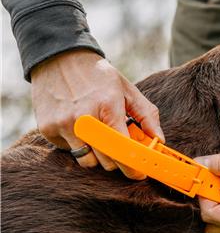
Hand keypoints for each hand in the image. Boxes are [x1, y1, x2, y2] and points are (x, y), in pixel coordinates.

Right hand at [31, 49, 164, 178]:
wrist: (59, 58)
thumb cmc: (99, 77)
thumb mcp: (128, 90)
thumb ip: (147, 116)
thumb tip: (159, 141)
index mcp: (108, 107)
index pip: (124, 149)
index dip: (134, 167)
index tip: (139, 174)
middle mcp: (84, 118)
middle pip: (107, 162)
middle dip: (118, 161)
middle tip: (120, 151)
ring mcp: (63, 124)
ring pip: (88, 162)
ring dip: (97, 157)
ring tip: (99, 138)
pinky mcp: (48, 129)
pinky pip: (70, 152)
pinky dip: (78, 146)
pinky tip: (79, 128)